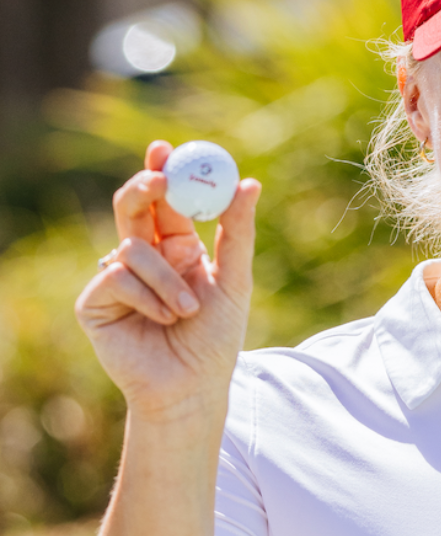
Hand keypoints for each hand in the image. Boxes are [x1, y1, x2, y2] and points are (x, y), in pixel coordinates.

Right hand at [76, 141, 260, 421]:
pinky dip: (147, 297)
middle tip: (158, 178)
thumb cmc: (216, 339)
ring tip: (187, 311)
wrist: (193, 387)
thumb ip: (238, 233)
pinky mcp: (95, 302)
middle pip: (134, 208)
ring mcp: (117, 277)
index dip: (163, 172)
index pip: (166, 201)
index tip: (166, 148)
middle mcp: (145, 258)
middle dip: (144, 188)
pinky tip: (161, 322)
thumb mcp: (235, 281)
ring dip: (167, 278)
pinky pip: (118, 275)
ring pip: (132, 245)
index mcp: (178, 248)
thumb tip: (250, 183)